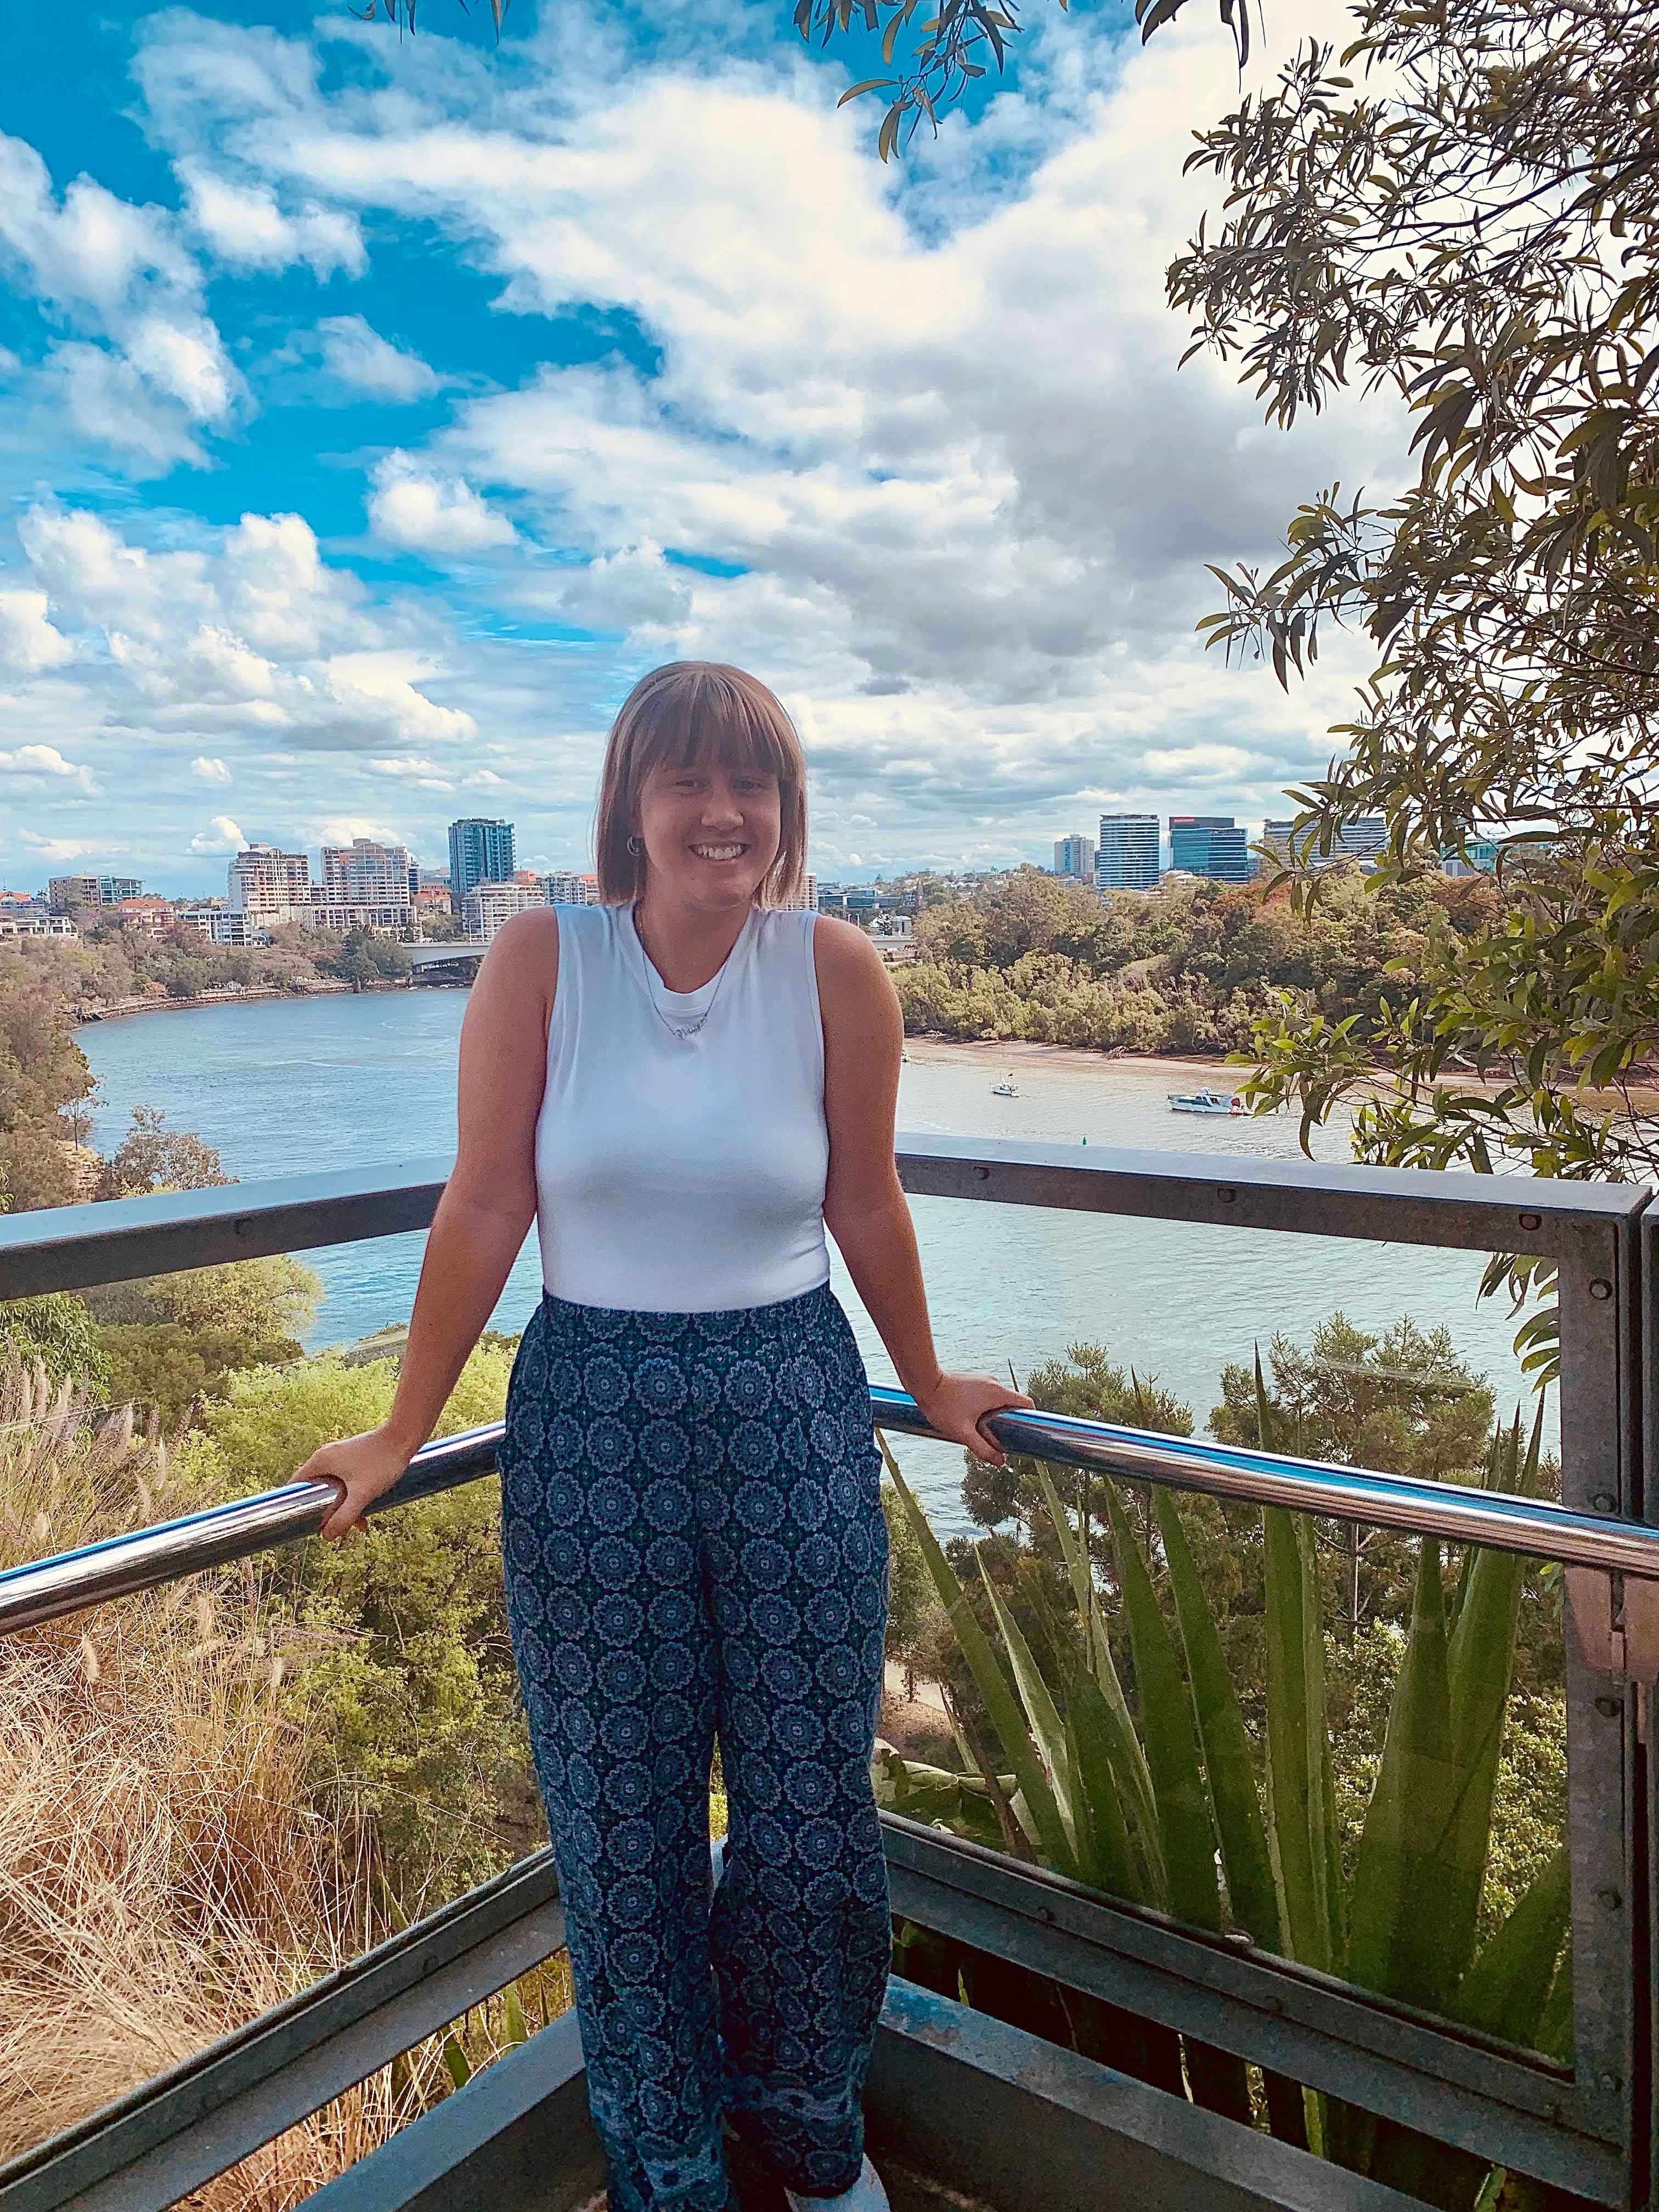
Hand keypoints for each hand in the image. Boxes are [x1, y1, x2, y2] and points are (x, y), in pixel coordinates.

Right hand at [298, 1426, 416, 1540]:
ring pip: (333, 1490)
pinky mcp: (353, 1459)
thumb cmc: (381, 1463)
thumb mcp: (361, 1494)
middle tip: (338, 1528)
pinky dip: (352, 1497)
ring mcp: (340, 1457)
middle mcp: (326, 1457)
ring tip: (360, 1524)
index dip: (297, 1506)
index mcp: (320, 1461)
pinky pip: (345, 1483)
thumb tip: (326, 1537)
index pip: (295, 1487)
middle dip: (326, 1512)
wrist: (404, 1438)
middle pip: (315, 1491)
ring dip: (343, 1508)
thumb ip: (344, 1517)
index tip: (306, 1523)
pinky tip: (367, 1512)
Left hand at [912, 1371, 1033, 1465]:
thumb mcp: (963, 1433)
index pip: (1027, 1403)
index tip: (1024, 1434)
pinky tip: (973, 1419)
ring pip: (999, 1400)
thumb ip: (983, 1449)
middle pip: (1013, 1404)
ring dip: (996, 1415)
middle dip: (1010, 1421)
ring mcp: (984, 1380)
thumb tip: (1000, 1462)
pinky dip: (987, 1408)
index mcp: (997, 1392)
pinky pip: (989, 1396)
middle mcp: (994, 1383)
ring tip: (983, 1430)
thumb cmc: (942, 1406)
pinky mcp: (975, 1381)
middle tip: (1000, 1438)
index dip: (1030, 1419)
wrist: (924, 1383)